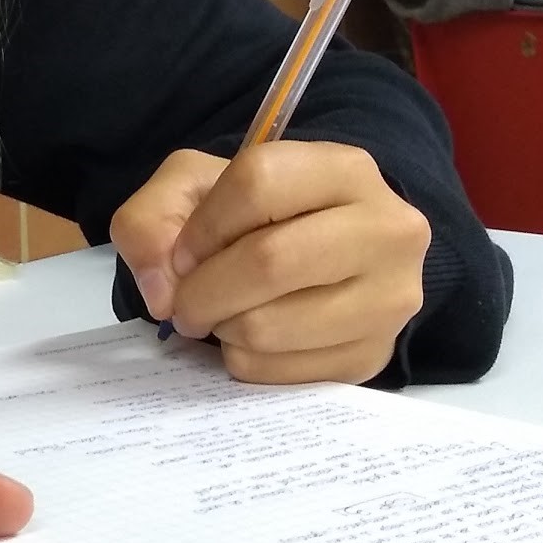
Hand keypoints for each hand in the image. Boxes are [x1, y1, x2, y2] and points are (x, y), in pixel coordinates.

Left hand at [108, 143, 428, 383]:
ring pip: (271, 327)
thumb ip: (153, 218)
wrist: (324, 257)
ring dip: (222, 327)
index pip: (258, 182)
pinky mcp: (373, 357)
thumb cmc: (258, 215)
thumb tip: (161, 289)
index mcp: (346, 169)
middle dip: (203, 290)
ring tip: (222, 314)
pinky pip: (282, 374)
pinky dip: (246, 361)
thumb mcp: (198, 187)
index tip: (183, 253)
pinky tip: (252, 338)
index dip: (203, 224)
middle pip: (269, 261)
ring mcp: (389, 300)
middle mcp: (387, 229)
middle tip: (184, 303)